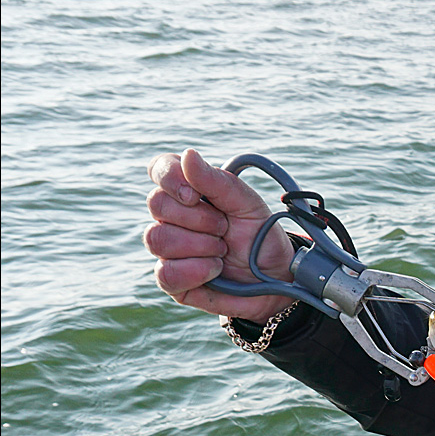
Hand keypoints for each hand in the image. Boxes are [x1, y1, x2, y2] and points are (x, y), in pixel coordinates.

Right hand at [144, 148, 296, 322]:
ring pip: (157, 238)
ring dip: (200, 246)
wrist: (277, 277)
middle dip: (199, 218)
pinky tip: (216, 271)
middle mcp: (171, 217)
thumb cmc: (260, 236)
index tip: (193, 194)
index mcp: (187, 190)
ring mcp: (168, 249)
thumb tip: (188, 155)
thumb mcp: (248, 205)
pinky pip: (165, 274)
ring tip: (223, 251)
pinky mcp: (171, 280)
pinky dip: (196, 271)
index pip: (159, 169)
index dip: (169, 177)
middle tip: (225, 228)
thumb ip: (218, 181)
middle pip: (157, 204)